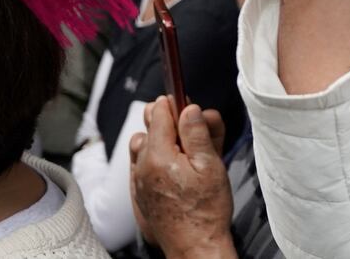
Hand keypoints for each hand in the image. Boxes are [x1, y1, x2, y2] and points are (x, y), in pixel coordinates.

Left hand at [128, 96, 235, 258]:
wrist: (195, 248)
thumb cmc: (206, 211)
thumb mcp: (210, 165)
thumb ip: (197, 133)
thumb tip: (188, 108)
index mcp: (158, 155)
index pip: (159, 112)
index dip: (176, 104)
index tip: (189, 107)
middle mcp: (142, 166)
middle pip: (147, 127)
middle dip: (169, 122)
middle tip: (191, 129)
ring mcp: (138, 181)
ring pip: (142, 146)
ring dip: (160, 141)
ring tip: (185, 152)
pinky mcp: (140, 194)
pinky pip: (141, 166)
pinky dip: (155, 160)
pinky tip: (175, 169)